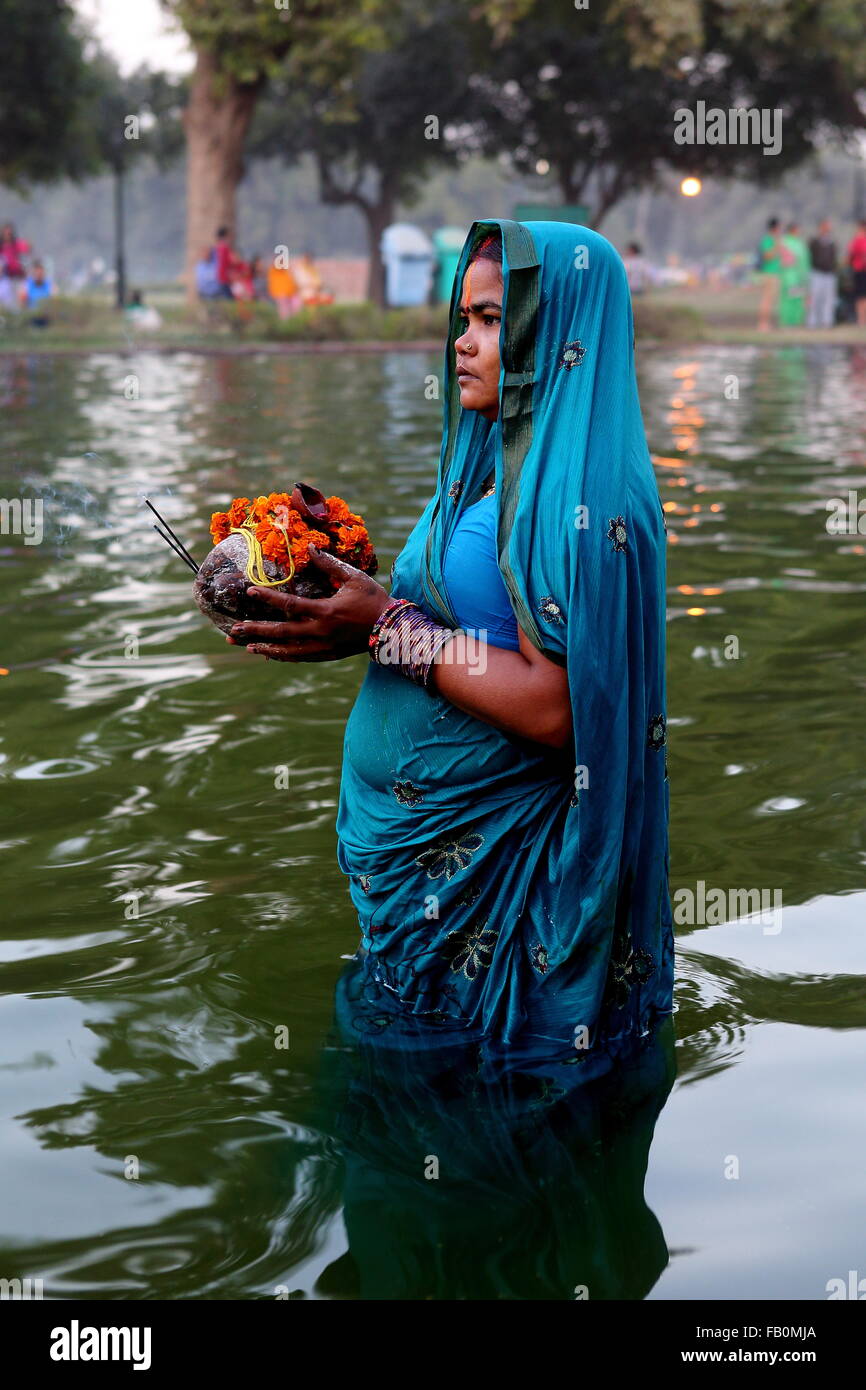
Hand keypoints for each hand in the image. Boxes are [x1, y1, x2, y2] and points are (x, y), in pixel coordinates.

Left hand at [229, 544, 391, 661]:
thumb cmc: (373, 600)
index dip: (268, 597)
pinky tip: (271, 654)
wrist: (393, 630)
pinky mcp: (328, 655)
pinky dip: (284, 656)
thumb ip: (329, 564)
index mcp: (326, 611)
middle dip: (256, 630)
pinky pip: (301, 658)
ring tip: (248, 646)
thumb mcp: (353, 578)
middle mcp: (321, 631)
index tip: (250, 592)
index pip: (290, 604)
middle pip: (282, 632)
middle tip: (235, 629)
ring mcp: (324, 646)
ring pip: (289, 651)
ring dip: (266, 648)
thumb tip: (310, 548)